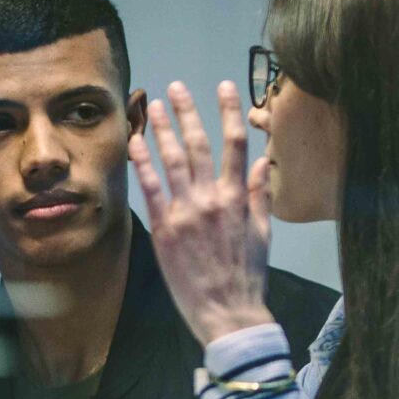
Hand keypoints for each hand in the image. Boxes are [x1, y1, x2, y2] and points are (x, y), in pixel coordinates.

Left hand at [129, 81, 276, 346]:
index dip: (229, 111)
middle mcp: (213, 199)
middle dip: (187, 112)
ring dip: (161, 129)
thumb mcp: (263, 233)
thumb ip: (260, 195)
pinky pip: (151, 188)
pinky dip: (142, 163)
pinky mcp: (165, 229)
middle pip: (199, 145)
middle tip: (175, 87)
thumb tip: (263, 162)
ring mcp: (187, 213)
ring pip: (172, 161)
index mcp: (240, 198)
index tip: (224, 87)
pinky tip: (135, 142)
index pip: (236, 144)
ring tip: (153, 106)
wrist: (227, 312)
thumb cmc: (246, 275)